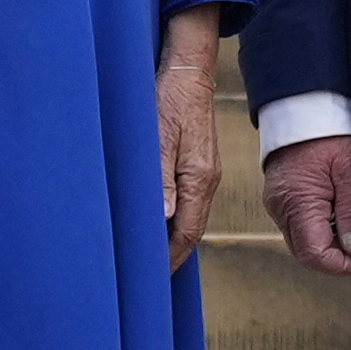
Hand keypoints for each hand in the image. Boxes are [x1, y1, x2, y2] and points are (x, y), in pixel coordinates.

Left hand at [158, 17, 222, 270]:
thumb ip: (160, 179)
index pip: (187, 234)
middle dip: (170, 255)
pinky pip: (187, 201)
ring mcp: (203, 172)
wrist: (188, 69)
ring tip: (148, 258)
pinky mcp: (197, 163)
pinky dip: (173, 219)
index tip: (149, 280)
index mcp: (199, 179)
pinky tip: (157, 223)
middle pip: (191, 230)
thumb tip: (163, 217)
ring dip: (171, 238)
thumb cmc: (170, 99)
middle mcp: (206, 180)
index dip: (168, 259)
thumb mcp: (159, 138)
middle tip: (145, 278)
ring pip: (189, 217)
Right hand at [262, 133, 350, 275]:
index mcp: (297, 202)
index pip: (315, 255)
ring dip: (329, 244)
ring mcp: (278, 203)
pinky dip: (321, 229)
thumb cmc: (331, 131)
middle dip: (338, 258)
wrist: (305, 105)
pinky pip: (300, 225)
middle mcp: (280, 208)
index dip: (344, 265)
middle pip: (306, 253)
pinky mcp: (282, 196)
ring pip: (303, 241)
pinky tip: (342, 217)